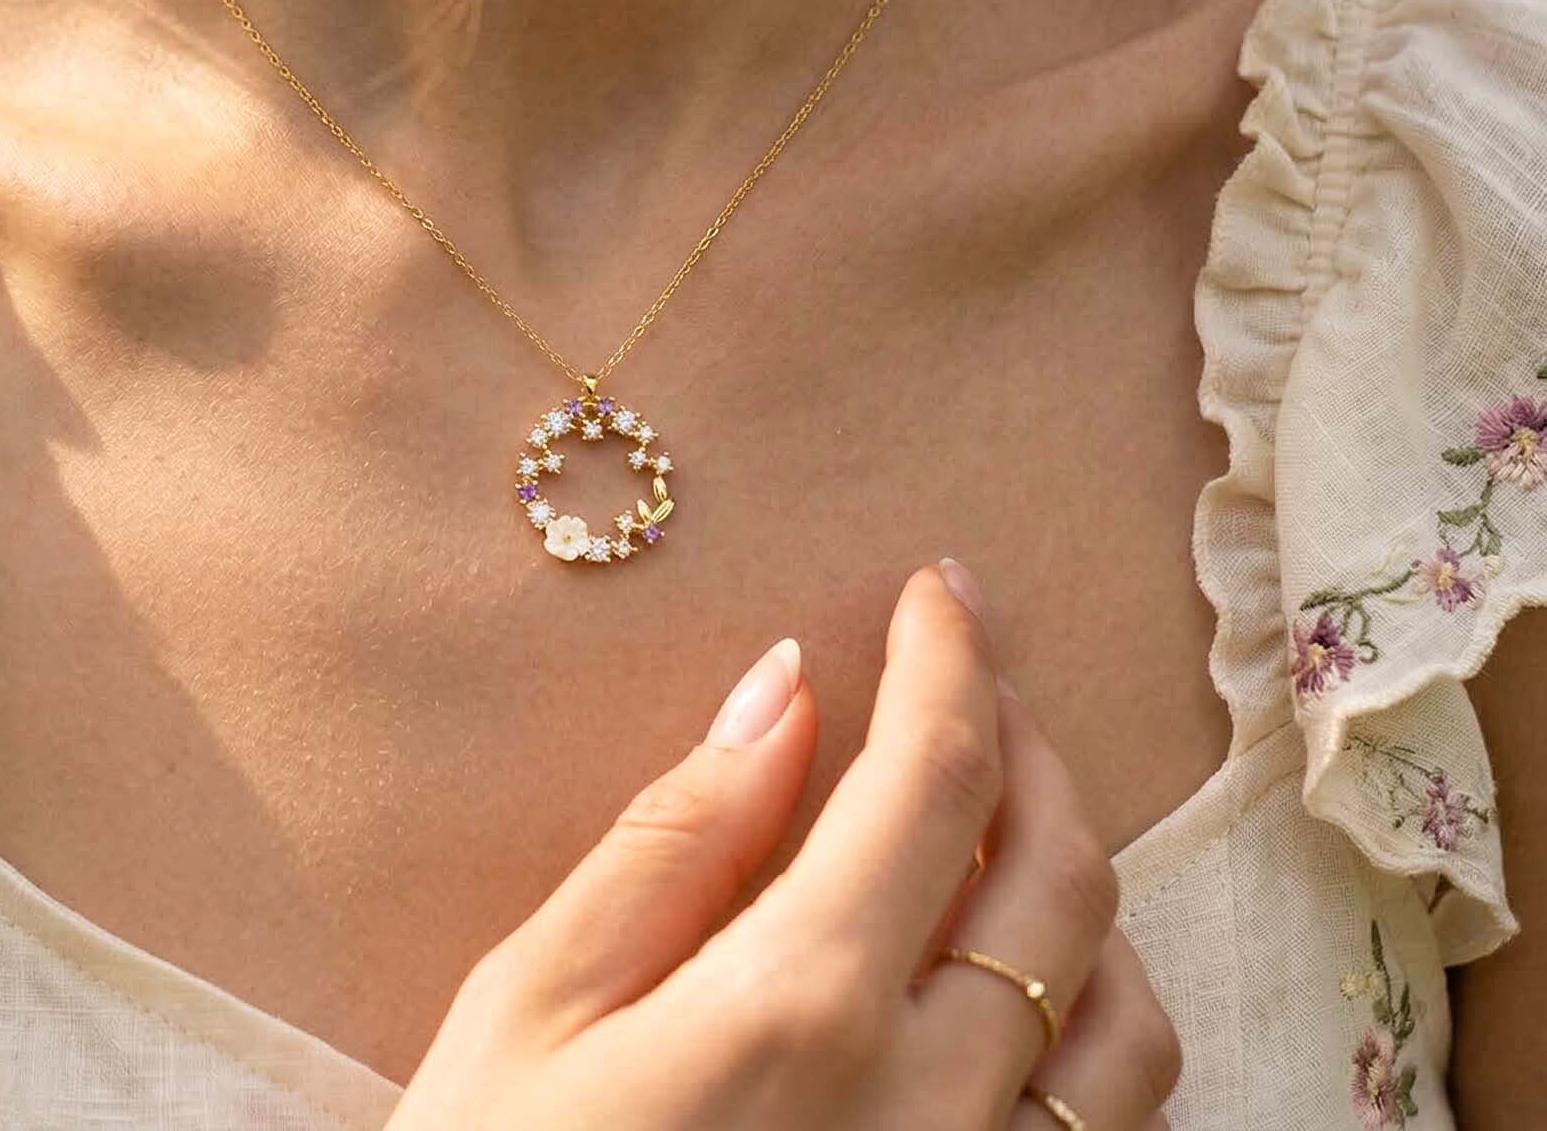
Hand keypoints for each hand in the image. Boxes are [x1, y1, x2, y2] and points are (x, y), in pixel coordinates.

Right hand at [387, 561, 1180, 1129]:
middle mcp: (928, 1107)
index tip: (939, 587)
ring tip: (1003, 838)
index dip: (950, 657)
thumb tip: (784, 690)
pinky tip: (1017, 1000)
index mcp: (800, 1008)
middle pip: (1061, 877)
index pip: (934, 777)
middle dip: (1026, 745)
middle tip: (966, 683)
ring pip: (1132, 1025)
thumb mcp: (532, 1004)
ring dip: (1087, 896)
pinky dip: (1098, 1031)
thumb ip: (674, 841)